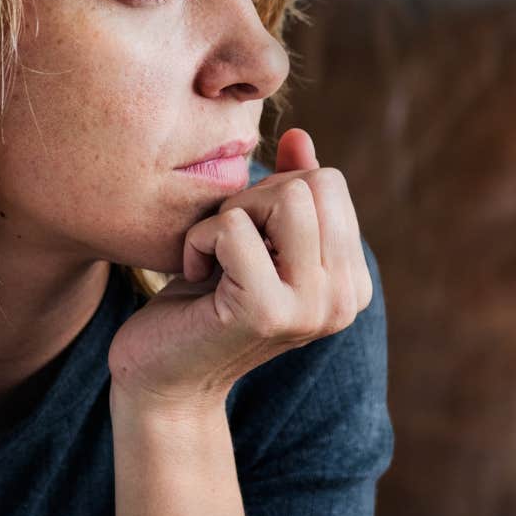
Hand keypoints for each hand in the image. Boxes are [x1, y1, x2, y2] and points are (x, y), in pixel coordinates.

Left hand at [107, 127, 373, 416]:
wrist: (163, 379)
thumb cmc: (203, 304)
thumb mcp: (253, 240)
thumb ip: (286, 192)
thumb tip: (299, 136)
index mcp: (351, 282)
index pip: (330, 183)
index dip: (274, 193)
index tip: (246, 238)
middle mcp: (345, 299)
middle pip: (314, 183)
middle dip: (256, 197)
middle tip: (226, 245)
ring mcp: (311, 308)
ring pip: (286, 197)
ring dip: (232, 214)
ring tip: (215, 256)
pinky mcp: (267, 312)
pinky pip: (234, 227)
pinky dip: (200, 239)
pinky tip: (195, 276)